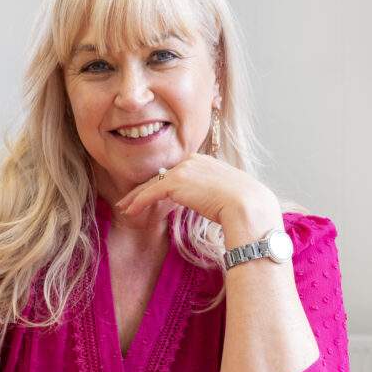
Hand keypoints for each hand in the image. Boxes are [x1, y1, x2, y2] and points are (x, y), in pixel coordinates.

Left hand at [115, 153, 271, 225]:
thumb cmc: (245, 205)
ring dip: (135, 197)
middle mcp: (192, 160)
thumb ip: (214, 193)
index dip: (161, 185)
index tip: (153, 194)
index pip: (176, 173)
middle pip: (161, 176)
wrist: (247, 205)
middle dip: (144, 188)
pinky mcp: (175, 182)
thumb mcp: (229, 194)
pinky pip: (150, 193)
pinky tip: (129, 211)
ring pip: (152, 184)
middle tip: (130, 199)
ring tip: (124, 206)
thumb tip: (212, 203)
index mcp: (205, 161)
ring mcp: (183, 169)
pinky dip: (137, 202)